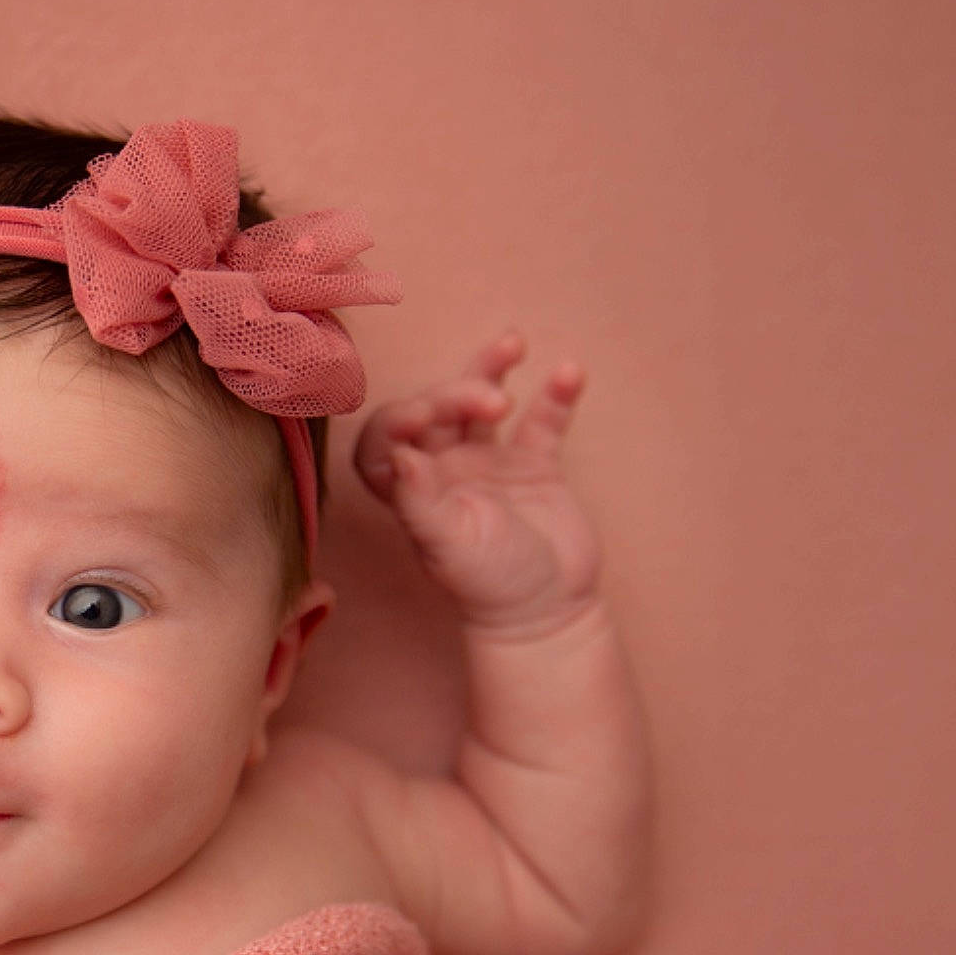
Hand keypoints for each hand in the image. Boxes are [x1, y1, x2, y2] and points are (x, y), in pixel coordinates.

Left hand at [352, 329, 600, 635]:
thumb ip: (420, 502)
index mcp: (412, 491)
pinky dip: (555, 395)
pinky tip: (569, 372)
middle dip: (457, 393)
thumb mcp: (450, 546)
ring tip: (513, 343)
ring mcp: (489, 463)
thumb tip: (401, 455)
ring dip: (490, 369)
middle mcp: (444, 470)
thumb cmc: (488, 586)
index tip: (423, 414)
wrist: (548, 611)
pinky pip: (542, 420)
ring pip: (480, 403)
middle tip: (492, 401)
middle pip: (435, 410)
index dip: (396, 419)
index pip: (385, 439)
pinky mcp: (535, 464)